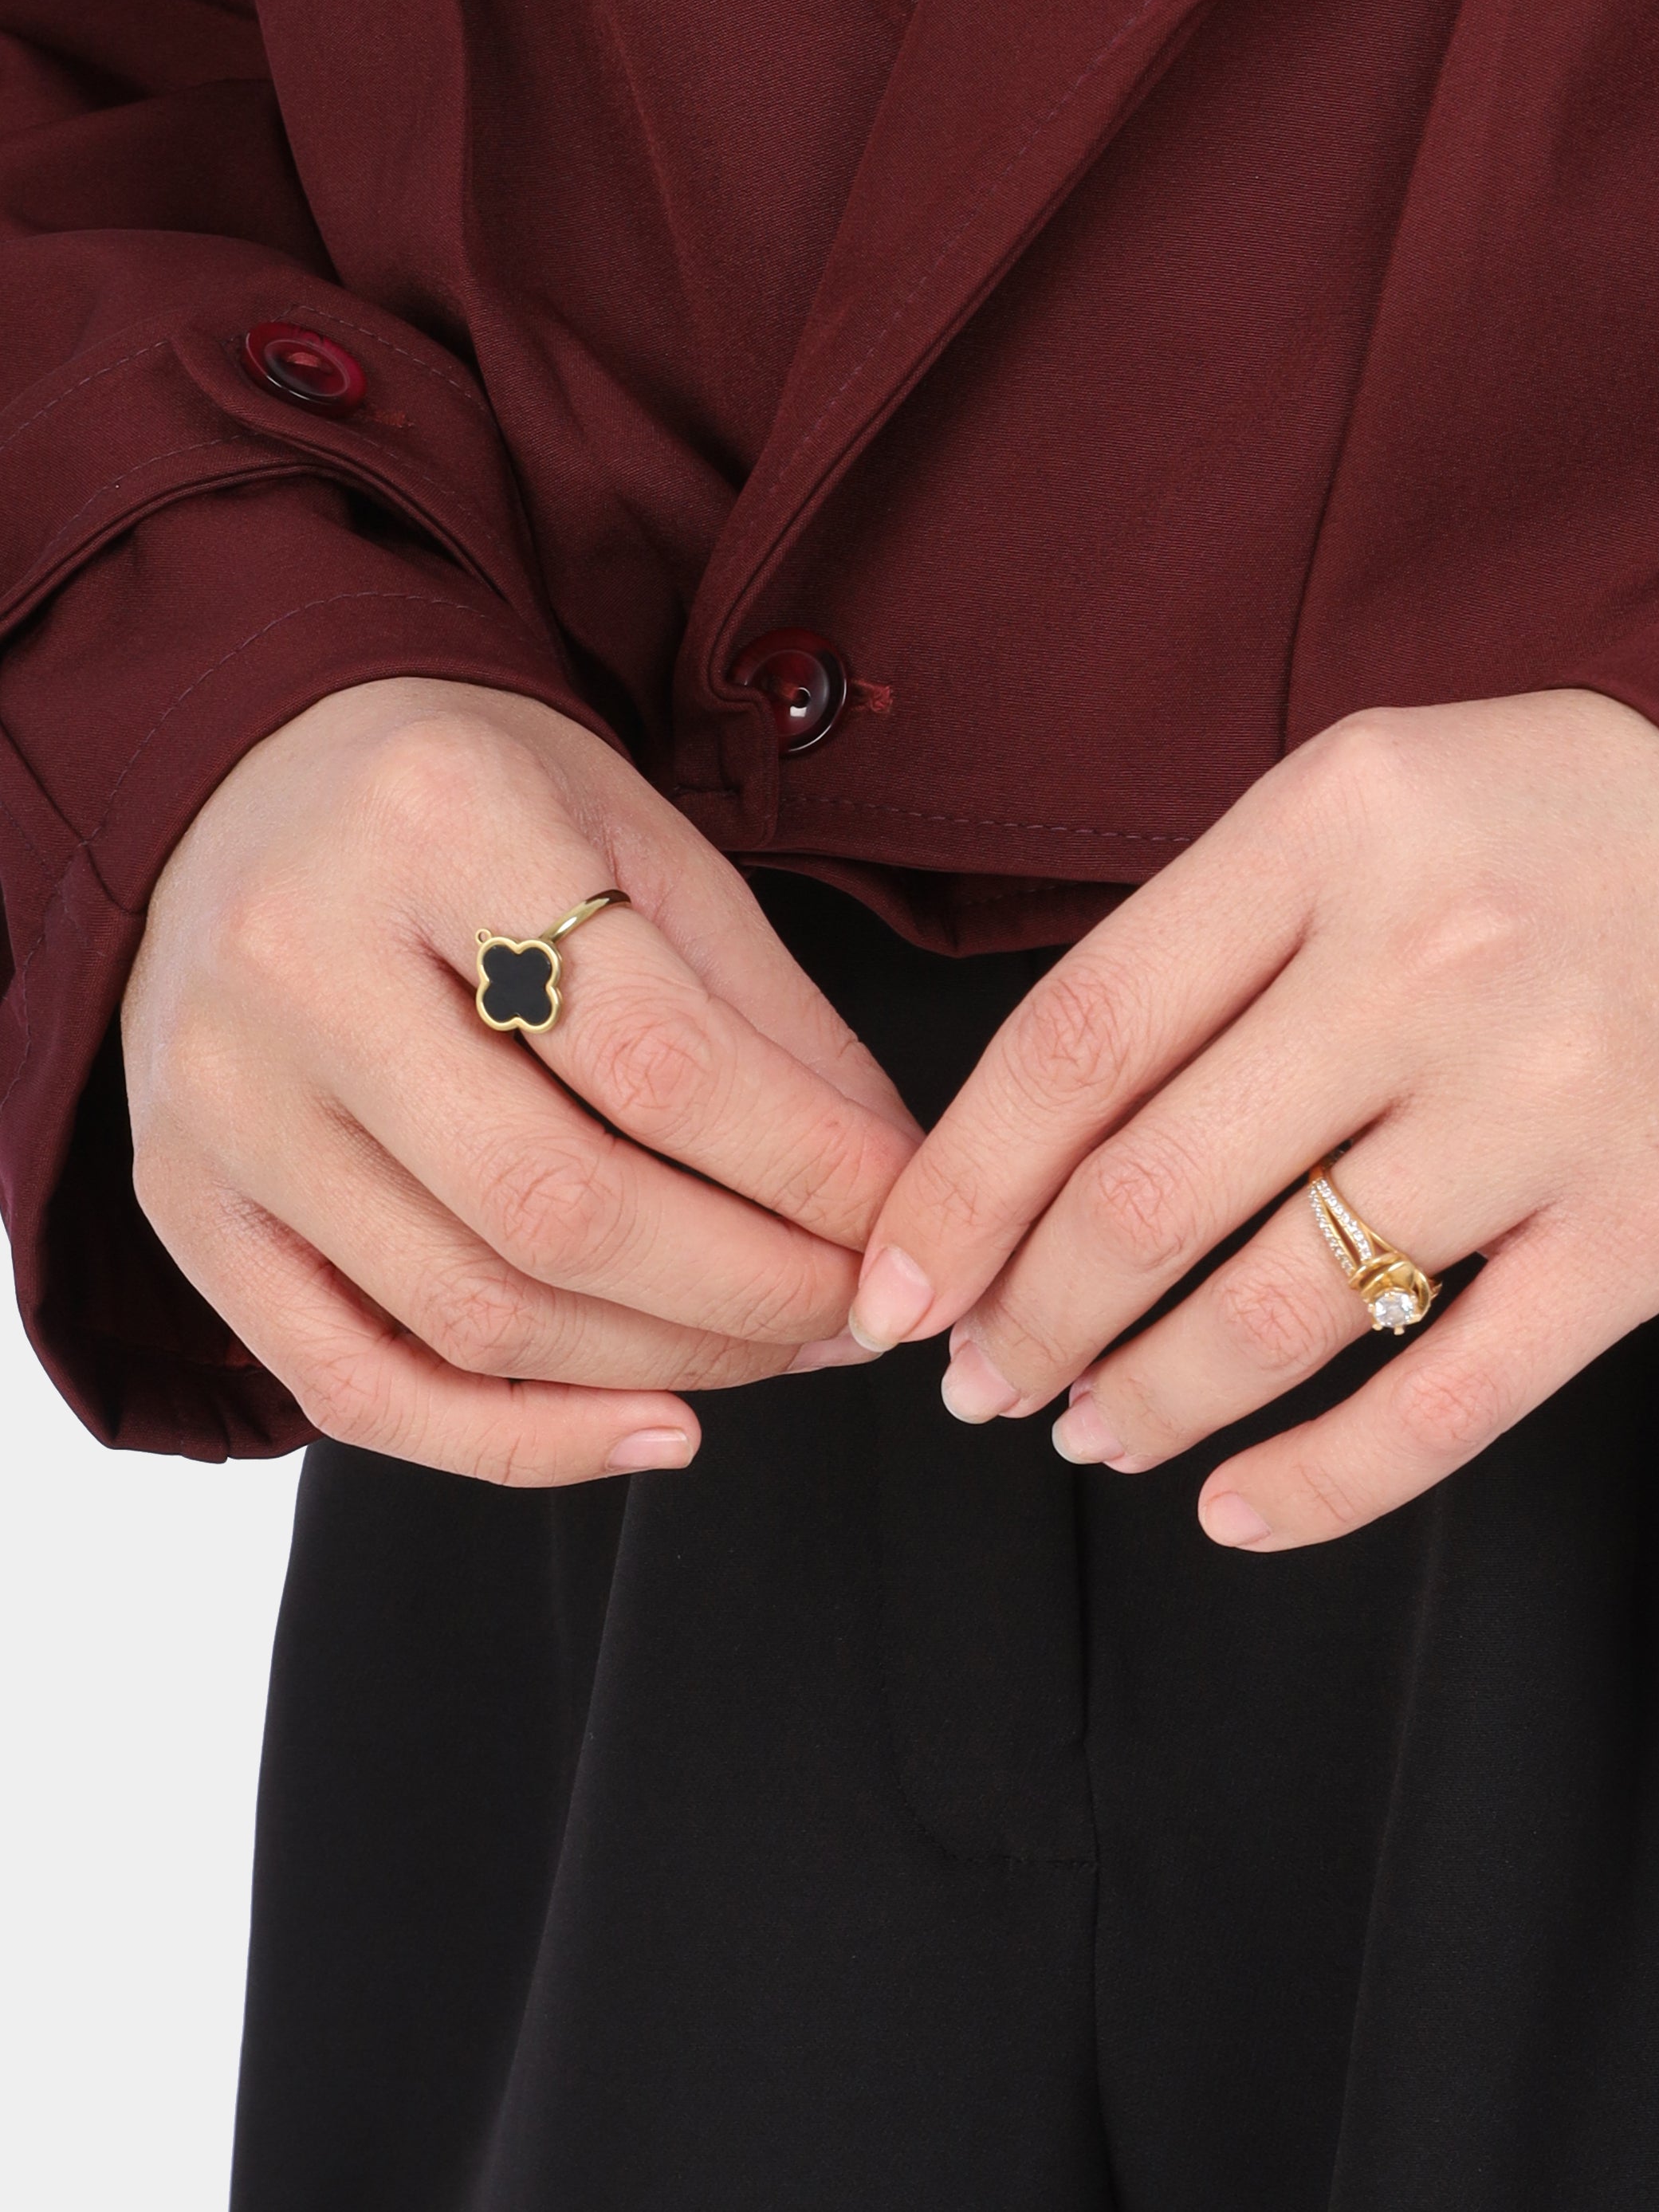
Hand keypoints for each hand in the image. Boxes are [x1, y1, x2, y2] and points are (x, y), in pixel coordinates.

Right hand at [123, 677, 920, 1486]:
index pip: (657, 1056)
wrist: (249, 780)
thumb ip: (765, 1015)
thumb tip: (894, 1187)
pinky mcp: (181, 1209)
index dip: (808, 1166)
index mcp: (437, 825)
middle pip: (561, 1206)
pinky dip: (517, 1444)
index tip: (910, 1219)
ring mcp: (221, 1102)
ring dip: (665, 1364)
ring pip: (471, 1314)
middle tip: (860, 1310)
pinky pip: (351, 1389)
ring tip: (785, 1352)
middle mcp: (300, 966)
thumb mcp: (639, 841)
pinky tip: (654, 1427)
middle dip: (751, 1290)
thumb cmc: (477, 805)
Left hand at [845, 689, 1658, 1548]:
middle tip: (979, 1377)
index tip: (894, 1279)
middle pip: (1151, 1190)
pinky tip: (1234, 1506)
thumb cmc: (1574, 821)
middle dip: (1028, 1315)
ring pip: (1274, 1309)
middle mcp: (1427, 959)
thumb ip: (1226, 926)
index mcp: (1336, 824)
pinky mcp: (1649, 1227)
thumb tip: (1039, 1125)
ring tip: (1093, 1429)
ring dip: (1145, 1398)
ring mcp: (1544, 1101)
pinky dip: (1314, 1483)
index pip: (1080, 1033)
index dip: (961, 1183)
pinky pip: (1444, 1401)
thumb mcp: (1380, 792)